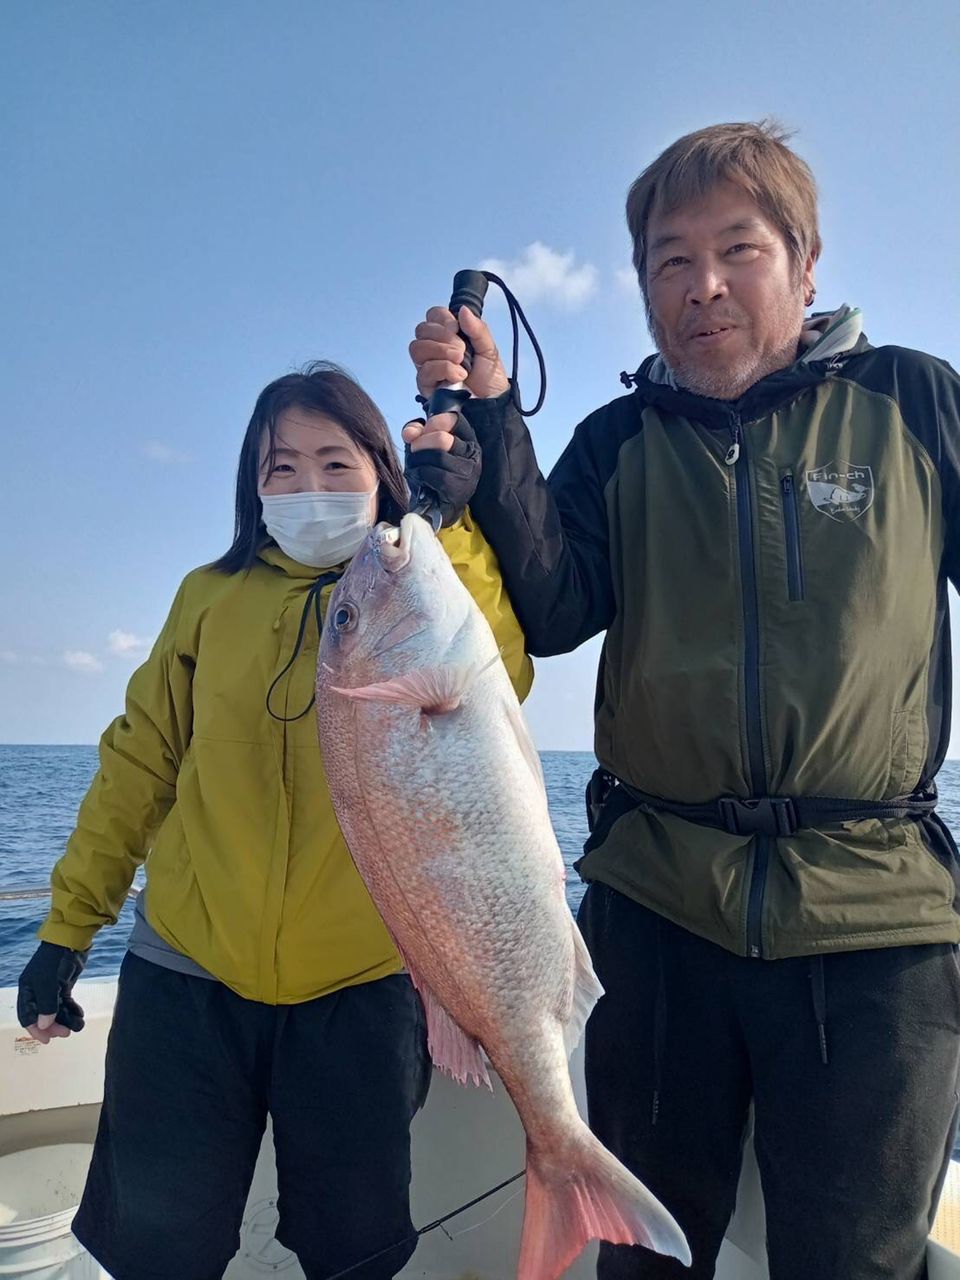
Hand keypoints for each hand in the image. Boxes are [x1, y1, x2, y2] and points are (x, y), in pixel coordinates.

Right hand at [17, 941, 87, 1042]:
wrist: (72, 941)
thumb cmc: (56, 961)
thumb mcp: (49, 983)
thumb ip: (46, 1005)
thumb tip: (43, 1026)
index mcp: (27, 989)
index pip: (27, 1016)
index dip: (36, 1030)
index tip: (48, 1040)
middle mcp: (37, 990)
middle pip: (43, 1015)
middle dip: (54, 1026)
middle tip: (67, 1033)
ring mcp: (51, 988)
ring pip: (56, 1010)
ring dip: (66, 1019)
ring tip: (79, 1025)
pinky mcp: (63, 985)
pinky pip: (65, 1002)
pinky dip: (72, 1009)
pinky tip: (80, 1015)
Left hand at [403, 412, 480, 526]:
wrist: (436, 508)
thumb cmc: (431, 474)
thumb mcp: (423, 447)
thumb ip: (416, 433)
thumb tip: (410, 432)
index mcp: (468, 441)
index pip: (455, 419)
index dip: (435, 421)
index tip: (424, 430)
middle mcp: (473, 455)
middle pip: (442, 438)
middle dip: (420, 444)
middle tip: (415, 452)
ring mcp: (467, 473)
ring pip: (436, 456)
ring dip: (417, 461)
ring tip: (415, 468)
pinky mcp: (457, 489)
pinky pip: (431, 473)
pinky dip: (419, 475)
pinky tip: (421, 481)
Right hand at [409, 305, 509, 403]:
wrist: (492, 404)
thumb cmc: (490, 377)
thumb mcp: (489, 349)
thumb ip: (477, 329)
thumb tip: (463, 310)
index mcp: (448, 336)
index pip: (432, 316)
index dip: (442, 319)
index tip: (457, 328)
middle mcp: (434, 350)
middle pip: (421, 330)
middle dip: (442, 337)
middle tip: (462, 350)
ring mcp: (428, 367)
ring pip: (417, 349)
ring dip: (441, 352)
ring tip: (461, 362)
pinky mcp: (426, 386)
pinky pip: (424, 371)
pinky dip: (443, 369)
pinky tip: (459, 375)